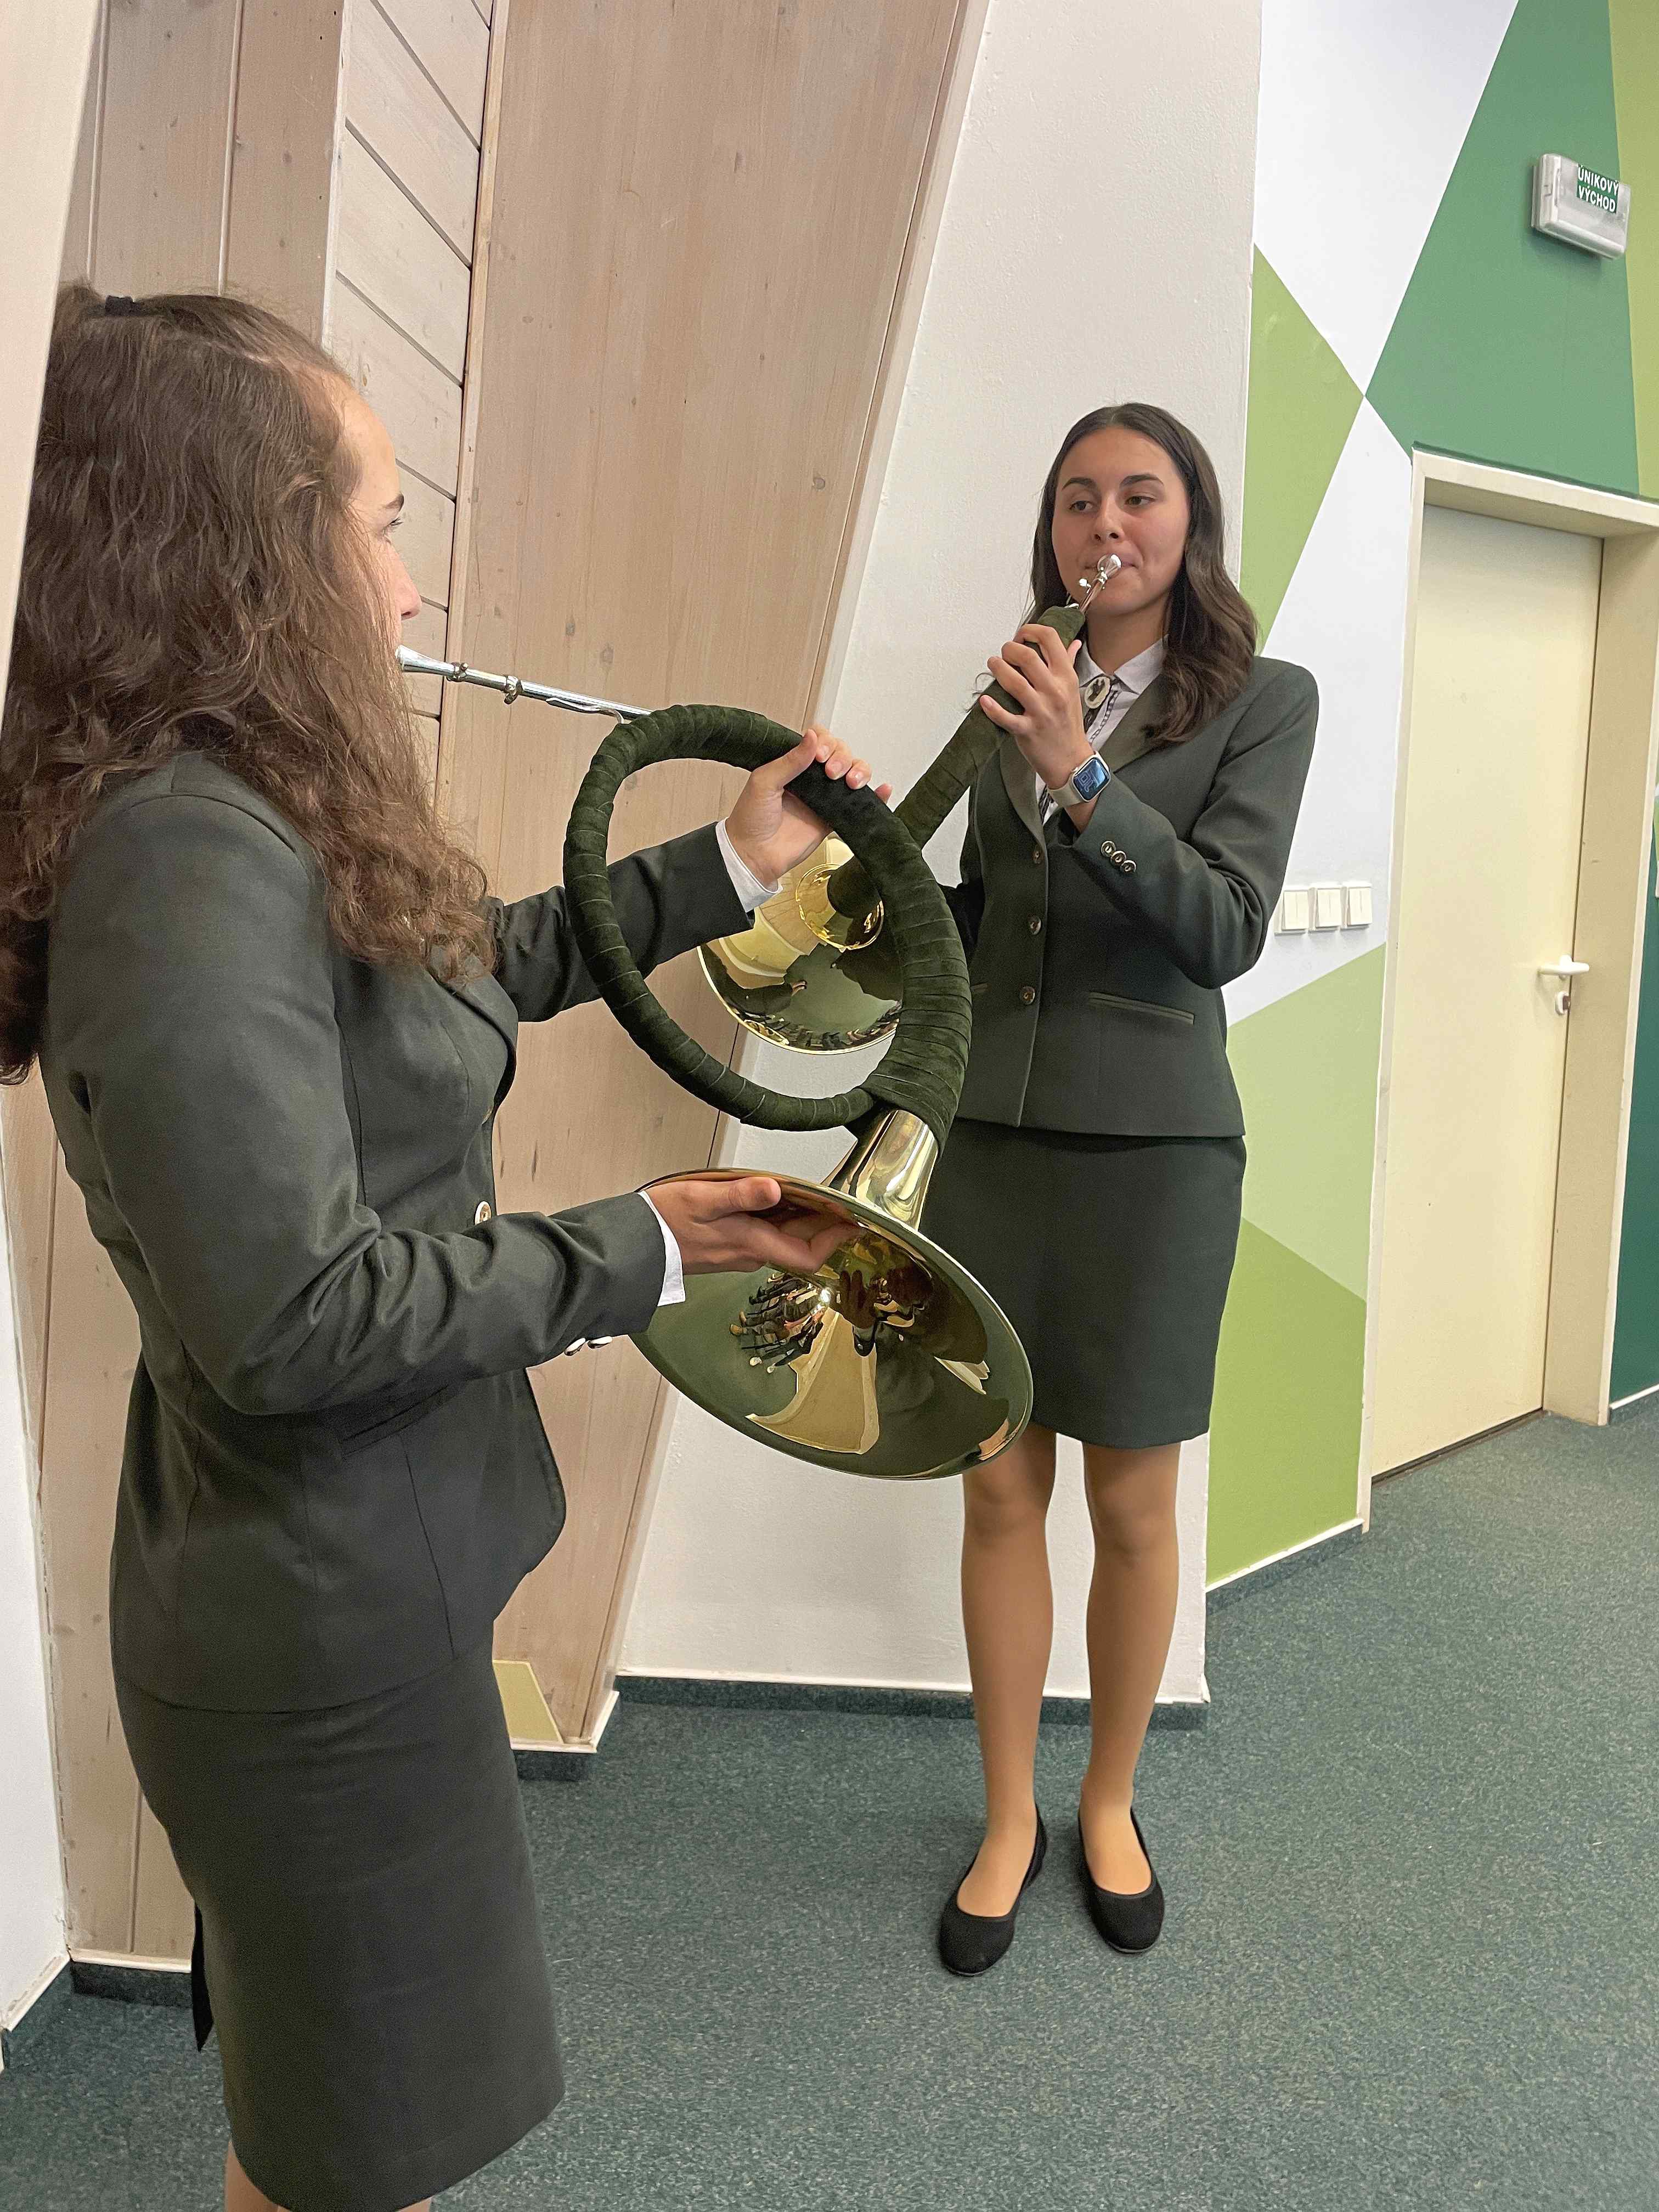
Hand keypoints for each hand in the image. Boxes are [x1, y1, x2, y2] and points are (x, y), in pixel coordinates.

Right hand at [646, 1174, 851, 1277]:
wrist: (632, 1245)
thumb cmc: (663, 1223)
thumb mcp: (704, 1199)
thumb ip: (742, 1195)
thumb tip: (775, 1189)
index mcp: (750, 1244)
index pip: (808, 1254)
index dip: (834, 1240)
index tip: (853, 1222)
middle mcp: (748, 1254)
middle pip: (799, 1245)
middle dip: (822, 1224)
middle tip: (837, 1200)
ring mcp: (737, 1253)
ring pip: (781, 1239)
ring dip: (800, 1219)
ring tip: (811, 1193)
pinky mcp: (726, 1247)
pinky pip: (763, 1235)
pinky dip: (778, 1219)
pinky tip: (775, 1198)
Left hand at [724, 726, 891, 887]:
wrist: (754, 856)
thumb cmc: (751, 819)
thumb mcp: (764, 782)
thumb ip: (790, 760)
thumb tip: (813, 737)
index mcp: (792, 764)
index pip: (819, 741)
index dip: (826, 743)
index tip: (820, 756)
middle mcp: (811, 778)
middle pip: (841, 754)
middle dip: (843, 757)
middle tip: (831, 773)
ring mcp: (824, 797)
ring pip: (853, 773)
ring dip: (859, 771)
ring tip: (851, 783)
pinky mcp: (833, 818)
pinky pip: (858, 804)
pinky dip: (875, 796)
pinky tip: (882, 789)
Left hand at [978, 626, 1090, 790]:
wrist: (1071, 759)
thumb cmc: (1068, 723)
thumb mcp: (1073, 690)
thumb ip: (1069, 664)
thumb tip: (1073, 643)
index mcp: (1066, 677)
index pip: (1050, 639)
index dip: (1030, 631)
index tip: (1021, 636)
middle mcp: (1055, 691)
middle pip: (1028, 657)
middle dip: (1009, 649)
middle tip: (1003, 653)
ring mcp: (1041, 711)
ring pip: (1014, 683)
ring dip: (998, 669)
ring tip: (993, 665)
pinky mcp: (1027, 730)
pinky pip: (1006, 717)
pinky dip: (992, 708)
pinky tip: (984, 700)